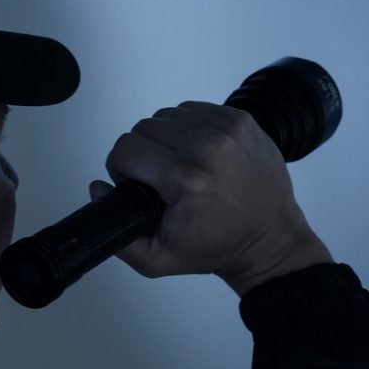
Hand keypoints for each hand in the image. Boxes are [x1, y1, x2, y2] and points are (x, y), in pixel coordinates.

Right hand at [93, 101, 331, 293]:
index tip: (135, 184)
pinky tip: (197, 153)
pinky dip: (189, 128)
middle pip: (143, 128)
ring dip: (165, 138)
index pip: (125, 149)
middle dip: (142, 153)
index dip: (121, 168)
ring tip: (179, 165)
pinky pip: (194, 109)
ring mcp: (227, 129)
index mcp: (186, 179)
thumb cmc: (218, 247)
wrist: (269, 240)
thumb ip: (116, 231)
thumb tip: (98, 187)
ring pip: (167, 115)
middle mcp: (208, 147)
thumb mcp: (157, 259)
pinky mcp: (240, 120)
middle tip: (158, 178)